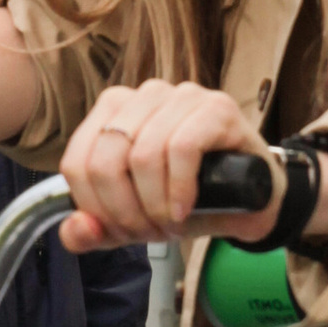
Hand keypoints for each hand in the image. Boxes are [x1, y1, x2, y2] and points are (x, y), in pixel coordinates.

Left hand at [57, 81, 279, 253]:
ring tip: (170, 223)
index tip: (120, 230)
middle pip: (106, 160)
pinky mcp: (217, 107)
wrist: (251, 202)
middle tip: (150, 231)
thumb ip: (95, 230)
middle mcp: (144, 95)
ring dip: (154, 203)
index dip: (94, 207)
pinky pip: (182, 147)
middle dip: (125, 210)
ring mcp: (182, 96)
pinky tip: (183, 209)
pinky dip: (178, 188)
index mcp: (113, 111)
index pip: (77, 161)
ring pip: (143, 154)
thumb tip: (76, 229)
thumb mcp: (133, 220)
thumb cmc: (189, 200)